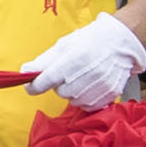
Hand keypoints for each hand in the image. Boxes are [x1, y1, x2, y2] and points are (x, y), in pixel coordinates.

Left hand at [20, 13, 145, 107]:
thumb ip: (44, 61)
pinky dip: (84, 98)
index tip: (30, 86)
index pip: (48, 79)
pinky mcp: (110, 95)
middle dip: (59, 84)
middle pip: (60, 91)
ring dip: (72, 92)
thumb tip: (24, 72)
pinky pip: (87, 106)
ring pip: (73, 100)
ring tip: (81, 77)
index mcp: (76, 57)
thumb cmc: (90, 40)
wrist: (121, 42)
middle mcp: (90, 73)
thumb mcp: (65, 44)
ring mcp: (101, 86)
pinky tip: (89, 85)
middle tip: (68, 72)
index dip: (36, 85)